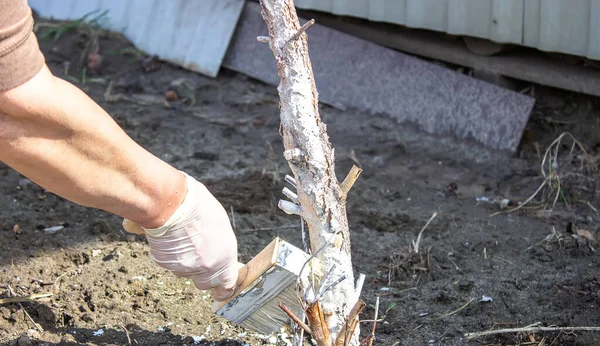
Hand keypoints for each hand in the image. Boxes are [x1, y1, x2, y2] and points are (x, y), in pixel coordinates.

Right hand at [123, 172, 237, 300]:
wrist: (173, 203)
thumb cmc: (200, 207)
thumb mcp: (221, 226)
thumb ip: (219, 246)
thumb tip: (216, 252)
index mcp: (225, 257)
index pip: (227, 286)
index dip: (223, 289)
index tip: (220, 290)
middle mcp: (207, 267)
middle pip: (204, 283)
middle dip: (202, 274)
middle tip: (198, 255)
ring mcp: (185, 267)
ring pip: (184, 272)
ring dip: (184, 262)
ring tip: (183, 239)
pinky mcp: (166, 264)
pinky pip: (168, 263)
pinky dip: (169, 255)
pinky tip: (170, 238)